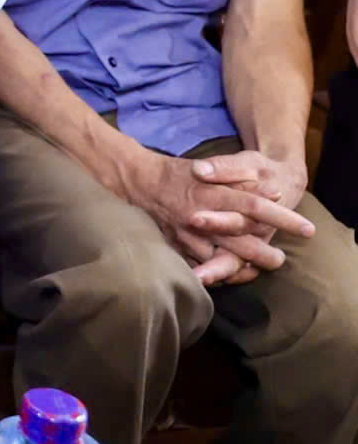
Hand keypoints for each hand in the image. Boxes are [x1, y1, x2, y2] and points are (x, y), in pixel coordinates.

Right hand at [113, 148, 312, 282]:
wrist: (135, 180)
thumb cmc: (176, 173)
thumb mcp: (208, 169)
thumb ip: (239, 179)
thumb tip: (273, 193)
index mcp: (212, 194)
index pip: (256, 207)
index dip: (283, 218)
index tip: (307, 228)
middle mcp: (201, 217)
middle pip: (243, 242)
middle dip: (266, 254)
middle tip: (280, 260)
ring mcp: (187, 235)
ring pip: (221, 259)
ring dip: (244, 267)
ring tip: (257, 270)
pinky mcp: (175, 246)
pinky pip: (198, 266)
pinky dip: (216, 272)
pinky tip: (228, 274)